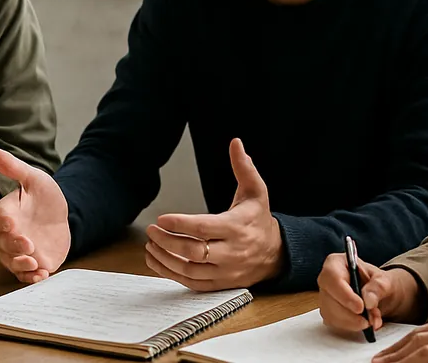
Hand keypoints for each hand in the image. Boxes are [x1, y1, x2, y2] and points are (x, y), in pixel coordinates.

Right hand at [0, 147, 70, 283]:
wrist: (63, 215)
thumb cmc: (43, 196)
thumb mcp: (32, 178)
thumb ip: (12, 167)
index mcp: (7, 212)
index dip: (1, 221)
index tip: (10, 222)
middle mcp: (9, 234)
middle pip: (2, 243)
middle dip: (13, 245)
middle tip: (28, 243)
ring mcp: (20, 250)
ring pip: (11, 261)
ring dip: (20, 264)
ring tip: (34, 261)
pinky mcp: (33, 263)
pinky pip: (26, 274)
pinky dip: (31, 277)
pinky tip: (42, 274)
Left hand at [144, 138, 282, 290]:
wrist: (276, 254)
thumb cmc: (259, 220)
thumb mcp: (256, 191)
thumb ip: (244, 168)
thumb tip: (236, 144)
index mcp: (237, 228)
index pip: (204, 228)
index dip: (181, 224)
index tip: (162, 218)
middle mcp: (231, 252)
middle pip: (194, 251)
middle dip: (167, 241)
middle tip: (152, 230)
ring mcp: (225, 271)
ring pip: (189, 270)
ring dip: (165, 258)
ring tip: (150, 244)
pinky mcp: (219, 284)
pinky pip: (191, 283)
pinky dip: (170, 273)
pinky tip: (156, 260)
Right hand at [318, 255, 423, 332]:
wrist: (378, 295)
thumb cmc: (377, 283)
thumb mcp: (384, 280)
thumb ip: (378, 287)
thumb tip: (368, 301)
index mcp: (336, 263)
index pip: (332, 278)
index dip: (345, 295)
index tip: (360, 307)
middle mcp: (326, 280)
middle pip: (329, 299)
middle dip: (351, 314)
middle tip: (370, 319)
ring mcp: (325, 297)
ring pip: (331, 314)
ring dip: (353, 322)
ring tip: (372, 319)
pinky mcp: (328, 312)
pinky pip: (335, 323)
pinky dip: (352, 326)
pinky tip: (364, 322)